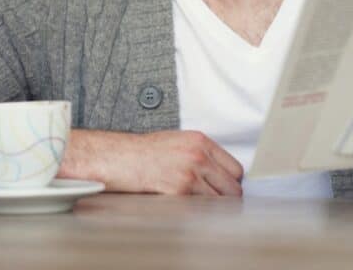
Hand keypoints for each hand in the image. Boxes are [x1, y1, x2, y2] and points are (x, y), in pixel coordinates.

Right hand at [61, 129, 242, 195]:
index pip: (235, 168)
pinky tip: (185, 206)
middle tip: (211, 201)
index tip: (222, 188)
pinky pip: (202, 209)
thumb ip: (199, 154)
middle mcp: (198, 156)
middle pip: (233, 187)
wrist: (116, 157)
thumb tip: (217, 173)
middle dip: (224, 197)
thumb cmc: (140, 151)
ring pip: (220, 201)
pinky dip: (197, 212)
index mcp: (199, 141)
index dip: (229, 182)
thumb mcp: (175, 141)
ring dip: (211, 206)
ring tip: (196, 204)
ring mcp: (189, 174)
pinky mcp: (179, 191)